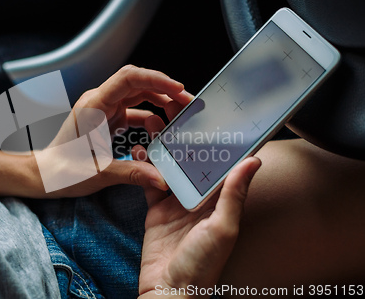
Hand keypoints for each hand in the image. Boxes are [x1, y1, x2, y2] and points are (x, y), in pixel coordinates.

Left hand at [32, 65, 193, 197]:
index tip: (178, 88)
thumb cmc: (62, 171)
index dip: (156, 79)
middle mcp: (99, 102)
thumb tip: (162, 178)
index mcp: (94, 106)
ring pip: (138, 96)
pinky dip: (150, 118)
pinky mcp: (108, 120)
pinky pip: (134, 112)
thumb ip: (132, 174)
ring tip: (180, 114)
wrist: (45, 174)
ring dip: (160, 102)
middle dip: (165, 89)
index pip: (129, 78)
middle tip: (188, 102)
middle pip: (137, 83)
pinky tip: (162, 130)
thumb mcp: (99, 172)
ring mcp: (104, 110)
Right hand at [133, 100, 261, 297]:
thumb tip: (253, 160)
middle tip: (180, 112)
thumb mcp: (223, 228)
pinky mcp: (156, 208)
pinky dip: (144, 166)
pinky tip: (139, 150)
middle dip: (188, 138)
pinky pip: (150, 182)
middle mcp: (199, 199)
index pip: (223, 165)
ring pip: (171, 166)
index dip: (220, 142)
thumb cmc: (201, 265)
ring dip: (164, 147)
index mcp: (220, 201)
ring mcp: (176, 202)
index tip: (217, 118)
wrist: (167, 290)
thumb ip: (234, 194)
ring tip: (157, 124)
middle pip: (194, 161)